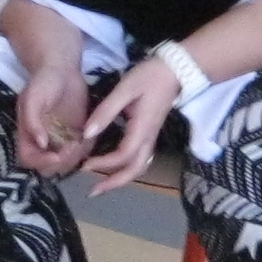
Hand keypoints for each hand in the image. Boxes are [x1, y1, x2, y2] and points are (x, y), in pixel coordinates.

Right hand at [13, 57, 94, 176]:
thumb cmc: (43, 82)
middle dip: (61, 162)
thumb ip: (33, 121)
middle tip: (72, 146)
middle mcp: (43, 143)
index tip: (56, 155)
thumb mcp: (32, 97)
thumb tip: (41, 143)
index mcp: (28, 135)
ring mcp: (60, 141)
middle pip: (48, 167)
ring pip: (67, 163)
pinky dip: (86, 149)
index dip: (41, 162)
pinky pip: (82, 153)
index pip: (29, 159)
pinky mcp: (77, 137)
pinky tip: (88, 134)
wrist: (63, 70)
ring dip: (75, 157)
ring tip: (81, 138)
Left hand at [82, 59, 182, 193]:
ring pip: (139, 166)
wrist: (176, 69)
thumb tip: (87, 134)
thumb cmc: (150, 76)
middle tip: (93, 192)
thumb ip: (106, 111)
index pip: (123, 155)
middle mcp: (149, 137)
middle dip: (115, 183)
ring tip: (102, 184)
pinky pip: (140, 157)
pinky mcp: (151, 132)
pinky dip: (126, 167)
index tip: (85, 164)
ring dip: (121, 178)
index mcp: (142, 128)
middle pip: (136, 170)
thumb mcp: (125, 89)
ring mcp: (151, 136)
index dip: (104, 164)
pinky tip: (113, 166)